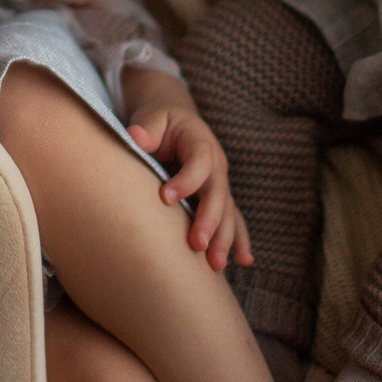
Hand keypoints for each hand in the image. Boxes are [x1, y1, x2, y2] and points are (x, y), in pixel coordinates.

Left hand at [123, 70, 252, 272]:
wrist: (175, 123)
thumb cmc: (160, 122)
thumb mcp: (152, 117)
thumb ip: (146, 128)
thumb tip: (137, 138)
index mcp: (200, 142)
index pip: (199, 162)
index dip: (186, 180)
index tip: (165, 198)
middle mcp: (216, 165)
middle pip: (218, 193)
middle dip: (209, 220)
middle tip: (196, 244)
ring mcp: (219, 183)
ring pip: (228, 212)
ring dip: (224, 238)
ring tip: (216, 264)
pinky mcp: (218, 198)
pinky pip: (233, 219)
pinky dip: (239, 239)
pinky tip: (244, 260)